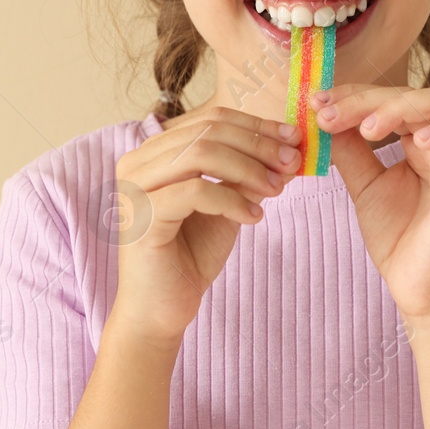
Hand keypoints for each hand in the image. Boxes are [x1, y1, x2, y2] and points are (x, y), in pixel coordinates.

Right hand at [110, 108, 303, 342]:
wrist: (162, 309)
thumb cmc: (191, 253)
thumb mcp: (227, 201)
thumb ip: (247, 171)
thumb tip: (290, 144)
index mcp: (154, 151)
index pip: (209, 119)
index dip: (256, 125)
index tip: (294, 138)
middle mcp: (137, 161)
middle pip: (207, 131)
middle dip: (258, 144)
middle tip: (292, 162)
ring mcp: (135, 187)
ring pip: (202, 154)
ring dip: (249, 169)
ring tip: (276, 190)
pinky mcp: (141, 216)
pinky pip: (196, 191)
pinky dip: (233, 200)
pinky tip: (253, 217)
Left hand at [311, 85, 429, 321]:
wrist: (417, 286)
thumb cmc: (398, 238)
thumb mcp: (365, 185)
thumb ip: (350, 149)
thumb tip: (326, 116)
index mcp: (416, 140)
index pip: (387, 100)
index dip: (353, 96)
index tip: (317, 103)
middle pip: (408, 95)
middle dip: (363, 100)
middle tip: (328, 115)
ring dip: (397, 107)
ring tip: (366, 129)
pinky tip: (415, 141)